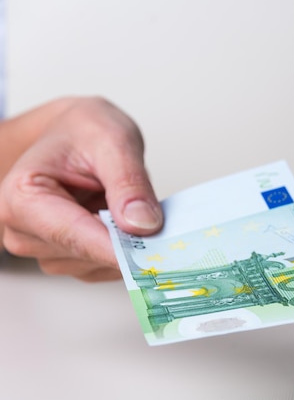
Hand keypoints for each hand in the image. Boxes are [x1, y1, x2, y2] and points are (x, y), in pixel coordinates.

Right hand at [0, 97, 162, 280]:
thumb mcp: (114, 141)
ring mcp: (46, 249)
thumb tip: (143, 224)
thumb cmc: (84, 131)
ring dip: (129, 247)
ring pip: (98, 266)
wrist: (76, 134)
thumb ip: (128, 183)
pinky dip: (129, 252)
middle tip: (166, 225)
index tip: (154, 259)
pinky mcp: (69, 258)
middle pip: (86, 254)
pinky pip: (106, 268)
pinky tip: (135, 226)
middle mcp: (25, 230)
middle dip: (129, 244)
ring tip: (143, 212)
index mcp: (22, 197)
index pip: (73, 235)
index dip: (117, 250)